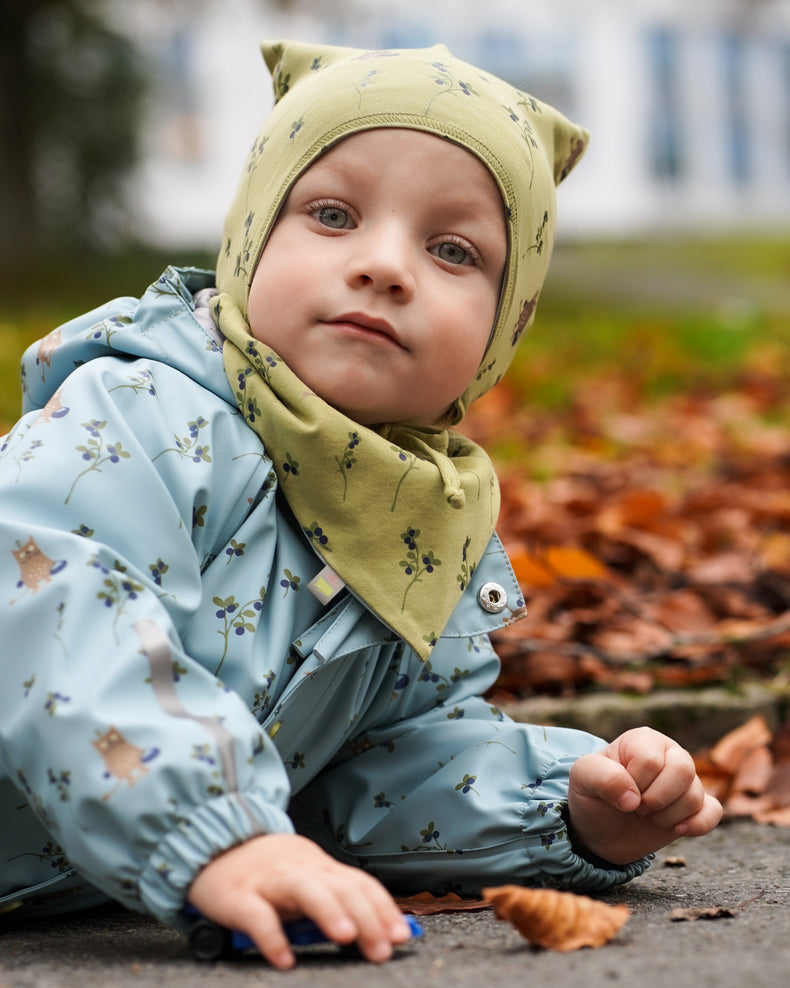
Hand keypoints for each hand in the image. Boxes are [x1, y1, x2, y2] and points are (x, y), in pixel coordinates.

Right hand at [187, 833, 410, 968]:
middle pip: (340, 886)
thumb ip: (335, 899)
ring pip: (304, 889)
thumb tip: (376, 930)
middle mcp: (300, 870)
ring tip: (346, 937)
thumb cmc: (268, 871)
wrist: (215, 841)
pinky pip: (257, 915)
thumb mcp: (307, 878)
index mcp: (319, 867)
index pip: (359, 883)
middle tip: (383, 947)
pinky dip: (272, 936)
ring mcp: (268, 881)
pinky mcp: (237, 896)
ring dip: (328, 911)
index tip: (401, 934)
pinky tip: (284, 958)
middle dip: (366, 916)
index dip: (383, 908)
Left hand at [568, 727, 721, 865]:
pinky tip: (676, 829)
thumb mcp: (582, 779)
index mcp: (642, 740)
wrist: (601, 831)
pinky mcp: (697, 806)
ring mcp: (686, 780)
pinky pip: (713, 812)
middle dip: (656, 798)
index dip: (635, 784)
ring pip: (695, 794)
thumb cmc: (592, 795)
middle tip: (636, 807)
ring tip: (646, 815)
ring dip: (666, 816)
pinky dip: (696, 825)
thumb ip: (602, 777)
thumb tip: (633, 797)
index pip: (651, 760)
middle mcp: (669, 753)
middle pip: (683, 769)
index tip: (619, 792)